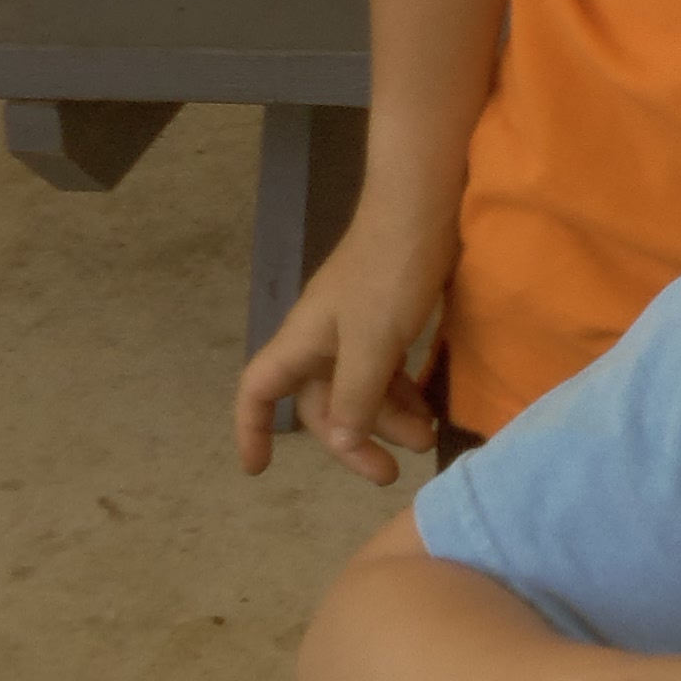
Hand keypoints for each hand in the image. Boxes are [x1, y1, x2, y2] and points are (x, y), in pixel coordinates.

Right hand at [234, 207, 452, 483]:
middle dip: (353, 441)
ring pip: (361, 390)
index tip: (259, 469)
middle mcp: (323, 338)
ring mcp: (357, 328)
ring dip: (387, 420)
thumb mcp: (373, 340)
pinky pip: (385, 371)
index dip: (251, 428)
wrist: (424, 206)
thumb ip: (356, 394)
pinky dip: (402, 395)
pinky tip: (428, 410)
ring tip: (426, 439)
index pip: (260, 390)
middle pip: (324, 404)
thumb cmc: (390, 270)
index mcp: (304, 341)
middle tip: (391, 474)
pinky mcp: (389, 319)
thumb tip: (342, 441)